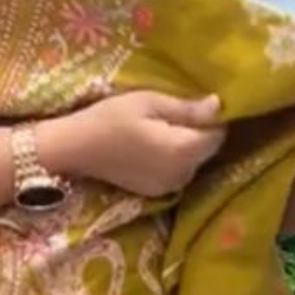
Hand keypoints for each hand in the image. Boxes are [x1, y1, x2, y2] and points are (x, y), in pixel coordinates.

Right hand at [54, 90, 228, 196]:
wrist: (76, 149)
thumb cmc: (110, 118)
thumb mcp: (149, 102)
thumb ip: (186, 108)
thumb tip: (219, 106)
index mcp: (183, 151)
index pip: (218, 134)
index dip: (212, 118)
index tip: (194, 103)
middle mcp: (182, 175)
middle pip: (207, 150)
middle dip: (200, 132)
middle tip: (174, 112)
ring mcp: (170, 187)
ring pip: (193, 162)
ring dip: (187, 147)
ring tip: (161, 129)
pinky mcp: (157, 192)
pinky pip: (178, 172)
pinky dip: (173, 160)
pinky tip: (152, 147)